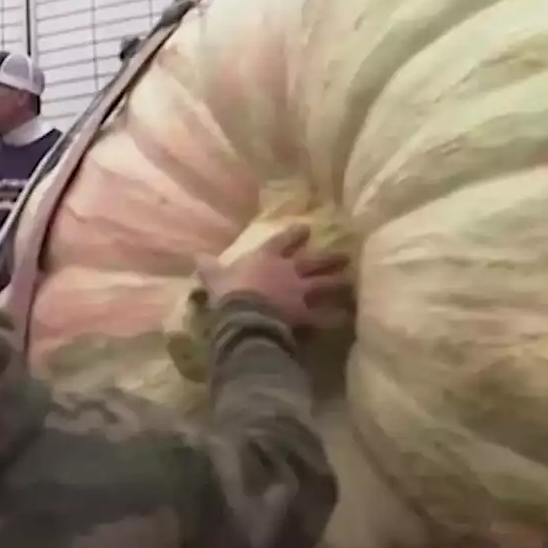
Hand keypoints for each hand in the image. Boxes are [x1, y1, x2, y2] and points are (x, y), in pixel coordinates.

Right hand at [198, 225, 351, 331]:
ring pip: (325, 284)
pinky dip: (334, 318)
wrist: (244, 314)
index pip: (283, 241)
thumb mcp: (215, 277)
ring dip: (339, 283)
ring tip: (351, 281)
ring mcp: (300, 292)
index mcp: (266, 258)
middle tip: (345, 256)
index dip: (295, 235)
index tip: (307, 229)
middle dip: (329, 258)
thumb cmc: (229, 292)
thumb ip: (209, 267)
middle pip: (314, 261)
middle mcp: (288, 271)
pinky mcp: (305, 313)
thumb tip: (196, 256)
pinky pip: (323, 316)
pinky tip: (345, 318)